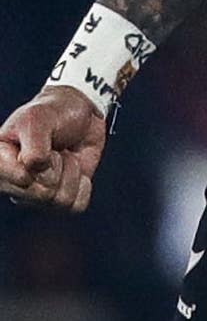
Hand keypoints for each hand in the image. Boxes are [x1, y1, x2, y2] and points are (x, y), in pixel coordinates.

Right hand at [0, 87, 107, 212]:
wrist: (79, 115)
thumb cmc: (51, 114)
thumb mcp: (37, 120)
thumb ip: (33, 145)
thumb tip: (33, 171)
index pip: (22, 180)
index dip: (41, 162)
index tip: (37, 142)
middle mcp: (11, 184)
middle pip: (43, 195)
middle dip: (58, 167)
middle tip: (53, 149)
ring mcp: (34, 195)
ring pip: (61, 202)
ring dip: (71, 173)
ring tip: (62, 156)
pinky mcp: (58, 199)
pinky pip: (76, 206)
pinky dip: (82, 186)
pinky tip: (75, 171)